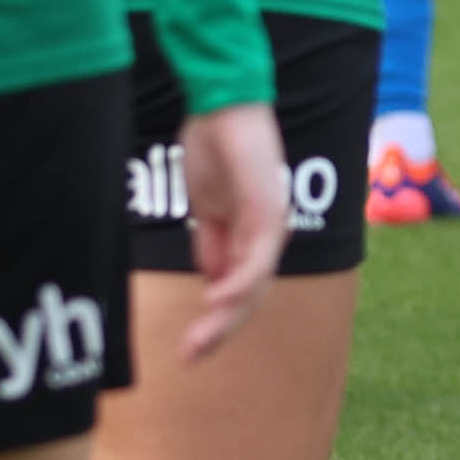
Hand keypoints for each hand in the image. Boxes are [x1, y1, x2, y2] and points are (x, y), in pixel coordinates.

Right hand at [178, 101, 290, 358]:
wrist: (220, 103)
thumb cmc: (213, 146)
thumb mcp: (205, 206)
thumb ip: (212, 242)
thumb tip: (212, 280)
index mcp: (252, 236)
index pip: (239, 290)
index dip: (216, 320)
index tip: (189, 347)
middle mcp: (267, 236)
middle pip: (249, 296)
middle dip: (218, 330)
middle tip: (189, 356)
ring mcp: (270, 224)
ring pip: (253, 285)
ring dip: (225, 316)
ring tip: (199, 340)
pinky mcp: (267, 210)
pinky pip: (255, 258)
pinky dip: (236, 283)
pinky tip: (215, 301)